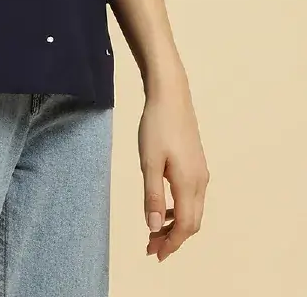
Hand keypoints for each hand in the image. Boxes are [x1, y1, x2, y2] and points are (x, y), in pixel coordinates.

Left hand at [138, 77, 209, 261]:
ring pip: (193, 210)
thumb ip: (152, 195)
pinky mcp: (196, 163)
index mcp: (189, 183)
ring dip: (175, 224)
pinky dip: (179, 208)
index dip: (170, 243)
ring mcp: (200, 172)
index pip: (184, 226)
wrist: (170, 95)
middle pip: (192, 222)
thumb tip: (153, 227)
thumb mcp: (148, 162)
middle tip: (150, 246)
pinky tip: (162, 205)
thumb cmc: (156, 126)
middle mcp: (200, 181)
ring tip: (154, 229)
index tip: (153, 254)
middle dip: (173, 238)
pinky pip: (192, 196)